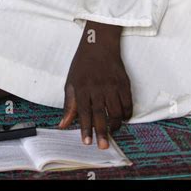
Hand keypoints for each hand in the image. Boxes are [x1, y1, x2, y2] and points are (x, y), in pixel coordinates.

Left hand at [58, 21, 132, 148]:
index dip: (85, 128)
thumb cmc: (82, 65)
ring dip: (115, 124)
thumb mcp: (71, 82)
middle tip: (103, 146)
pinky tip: (123, 119)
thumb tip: (62, 125)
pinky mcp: (123, 82)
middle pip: (100, 113)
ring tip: (112, 131)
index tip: (86, 142)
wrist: (99, 44)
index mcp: (82, 87)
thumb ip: (68, 105)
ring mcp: (112, 84)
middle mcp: (97, 87)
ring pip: (116, 110)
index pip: (83, 111)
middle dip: (101, 132)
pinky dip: (127, 113)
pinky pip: (128, 102)